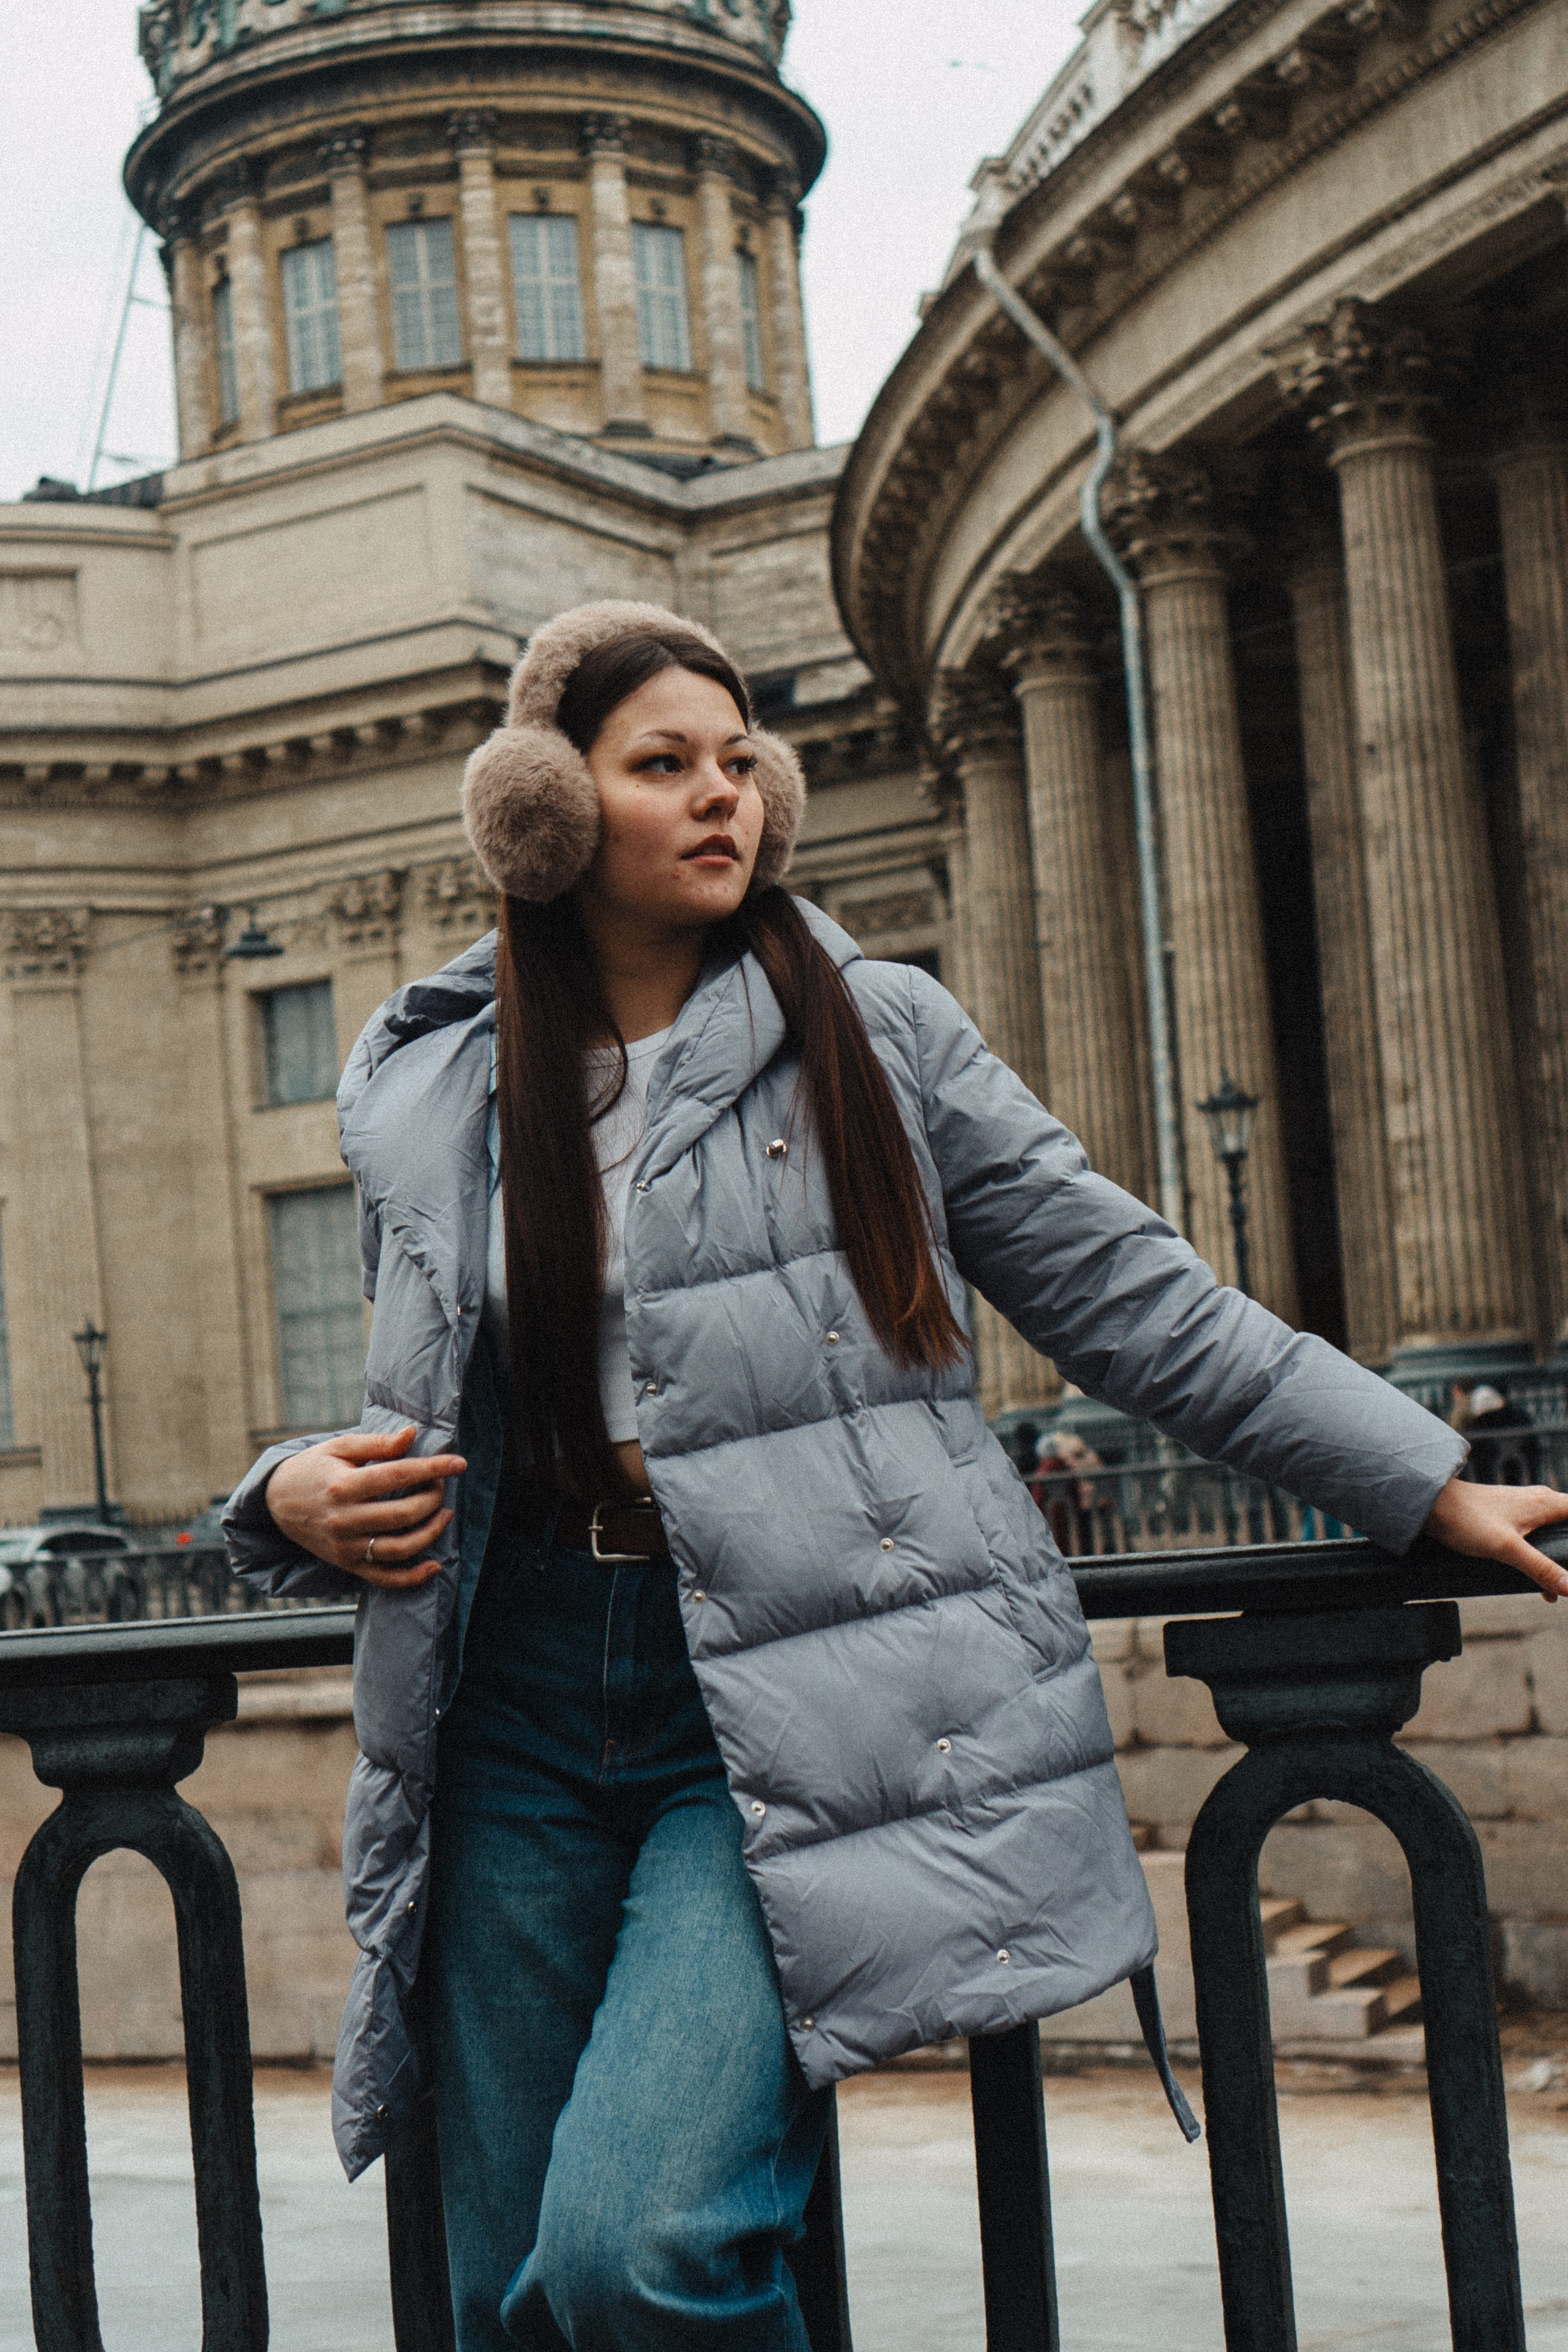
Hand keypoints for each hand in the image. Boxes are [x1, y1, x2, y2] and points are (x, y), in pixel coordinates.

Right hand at [265, 1425, 465, 1589]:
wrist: (275, 1503)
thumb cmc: (314, 1469)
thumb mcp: (340, 1447)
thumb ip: (378, 1443)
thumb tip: (412, 1434)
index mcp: (343, 1486)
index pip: (397, 1476)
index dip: (433, 1468)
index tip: (459, 1463)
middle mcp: (344, 1519)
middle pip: (402, 1514)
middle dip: (432, 1498)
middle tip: (440, 1485)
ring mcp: (345, 1546)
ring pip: (398, 1549)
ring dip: (430, 1533)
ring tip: (445, 1515)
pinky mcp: (348, 1564)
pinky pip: (384, 1578)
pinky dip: (412, 1577)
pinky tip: (434, 1566)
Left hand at [1421, 1476, 1567, 1600]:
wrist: (1430, 1506)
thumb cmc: (1465, 1519)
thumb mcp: (1507, 1549)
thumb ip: (1540, 1568)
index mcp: (1547, 1503)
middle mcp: (1540, 1503)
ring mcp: (1525, 1510)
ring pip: (1556, 1536)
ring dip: (1560, 1562)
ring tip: (1557, 1592)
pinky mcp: (1511, 1520)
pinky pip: (1539, 1540)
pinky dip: (1544, 1561)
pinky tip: (1543, 1588)